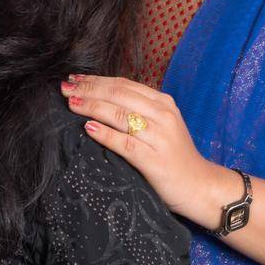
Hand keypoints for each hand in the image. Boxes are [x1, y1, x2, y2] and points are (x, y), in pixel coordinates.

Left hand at [59, 74, 236, 228]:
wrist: (200, 186)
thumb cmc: (175, 156)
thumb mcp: (162, 125)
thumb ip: (139, 111)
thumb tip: (102, 99)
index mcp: (163, 102)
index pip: (124, 84)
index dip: (96, 80)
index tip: (75, 79)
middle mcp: (162, 114)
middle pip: (118, 95)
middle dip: (89, 89)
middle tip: (65, 87)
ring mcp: (159, 136)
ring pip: (119, 115)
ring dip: (92, 107)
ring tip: (71, 103)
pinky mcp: (154, 159)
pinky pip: (124, 143)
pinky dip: (105, 134)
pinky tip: (88, 128)